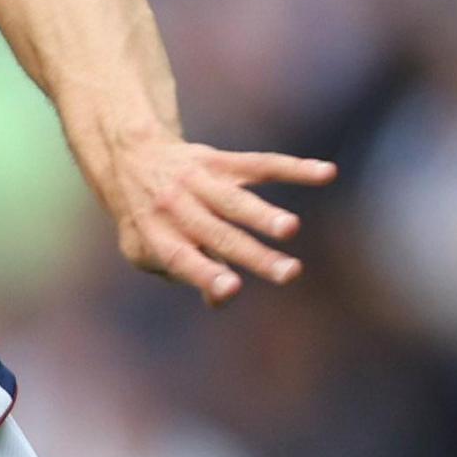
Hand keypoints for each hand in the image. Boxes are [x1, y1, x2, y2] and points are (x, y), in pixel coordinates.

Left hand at [94, 139, 336, 305]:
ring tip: (290, 229)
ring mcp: (198, 182)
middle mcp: (177, 208)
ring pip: (235, 200)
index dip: (205, 275)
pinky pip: (261, 164)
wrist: (130, 157)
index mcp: (158, 237)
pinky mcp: (221, 161)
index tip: (231, 290)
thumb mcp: (148, 251)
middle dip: (254, 255)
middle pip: (219, 234)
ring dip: (264, 215)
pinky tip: (326, 173)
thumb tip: (220, 299)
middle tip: (290, 273)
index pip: (182, 260)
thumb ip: (186, 273)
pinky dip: (294, 168)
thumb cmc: (147, 219)